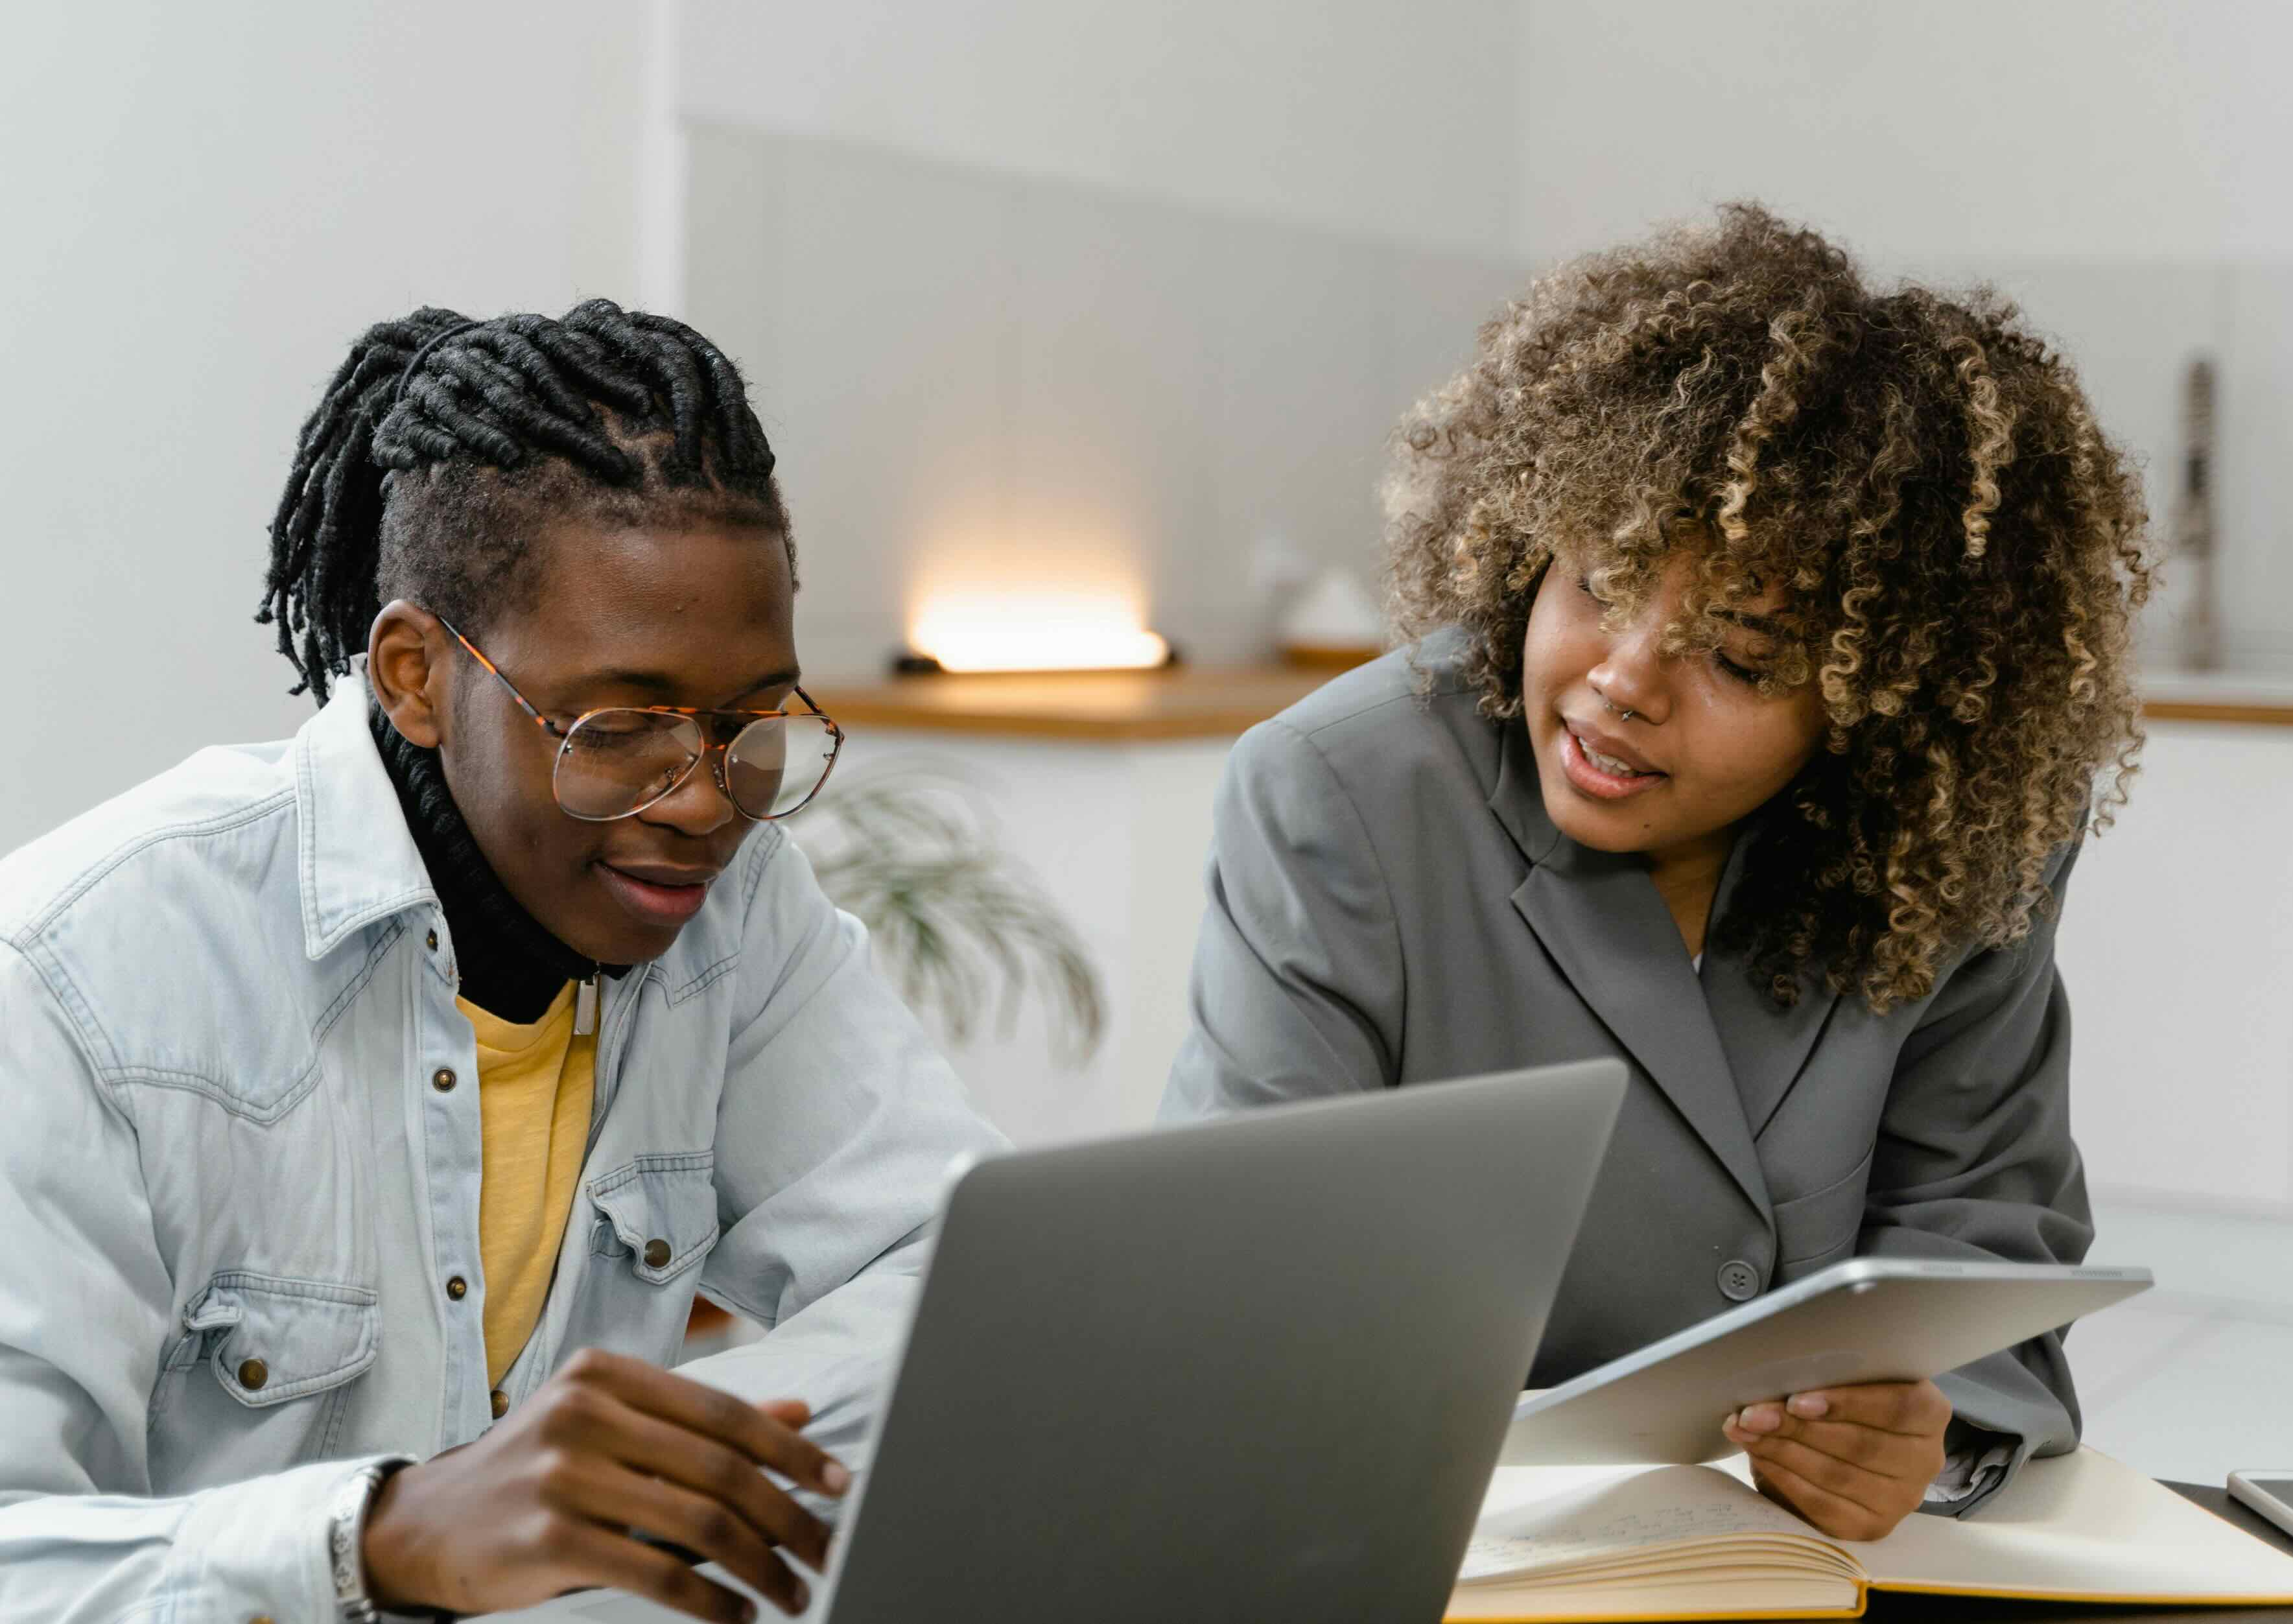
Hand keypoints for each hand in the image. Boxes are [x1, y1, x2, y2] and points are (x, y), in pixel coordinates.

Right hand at [361, 1347, 848, 1621]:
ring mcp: (562, 1474)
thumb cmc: (535, 1473)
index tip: (838, 1485)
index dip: (790, 1450)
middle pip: (719, 1468)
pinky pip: (654, 1573)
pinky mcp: (547, 1537)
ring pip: (697, 1522)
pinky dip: (708, 1600)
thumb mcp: (613, 1428)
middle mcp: (584, 1413)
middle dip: (786, 1517)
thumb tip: (799, 1410)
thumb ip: (701, 1423)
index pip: (723, 1411)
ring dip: (758, 1567)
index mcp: (607, 1375)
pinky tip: (734, 1614)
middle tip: (825, 1550)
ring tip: (789, 1592)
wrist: (425, 1525)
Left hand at [1721, 1378, 1950, 1541]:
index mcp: (1928, 1412)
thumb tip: (1777, 1373)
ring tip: (1744, 1431)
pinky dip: (1784, 1477)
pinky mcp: (1871, 1526)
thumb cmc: (1845, 1400)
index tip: (1796, 1401)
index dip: (1848, 1404)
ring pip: (1836, 1476)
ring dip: (1782, 1451)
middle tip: (1751, 1414)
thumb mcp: (1848, 1379)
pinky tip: (1759, 1455)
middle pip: (1859, 1445)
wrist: (1848, 1445)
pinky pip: (1822, 1505)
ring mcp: (1900, 1499)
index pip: (1898, 1409)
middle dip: (1797, 1428)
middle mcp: (1924, 1460)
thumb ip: (1830, 1374)